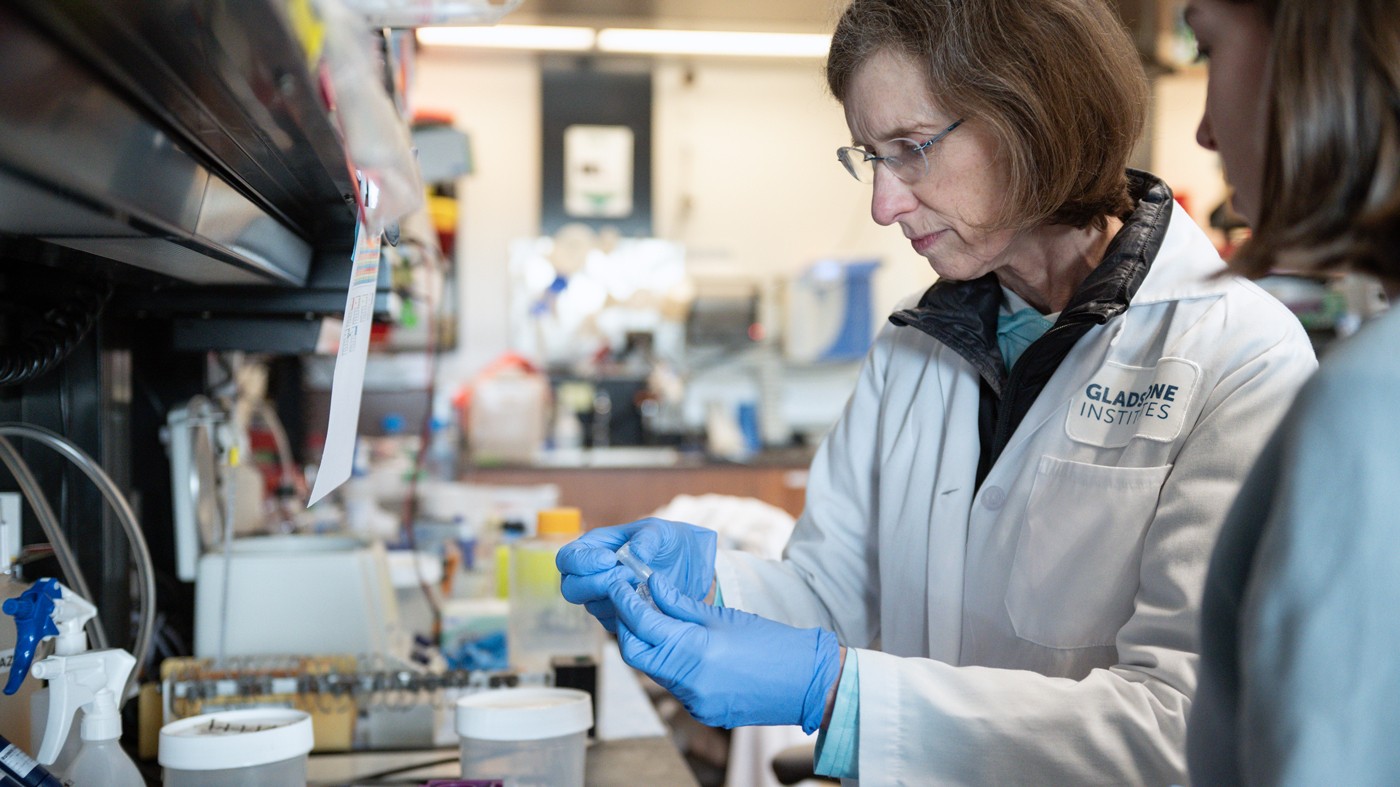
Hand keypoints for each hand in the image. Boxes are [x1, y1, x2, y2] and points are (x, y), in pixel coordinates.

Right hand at [556, 518, 716, 631]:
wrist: (689, 565)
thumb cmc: (668, 542)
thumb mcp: (661, 531)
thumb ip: (647, 538)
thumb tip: (635, 553)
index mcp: (593, 547)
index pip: (568, 558)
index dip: (581, 562)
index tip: (609, 560)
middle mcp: (592, 574)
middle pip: (571, 588)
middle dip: (596, 584)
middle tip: (628, 576)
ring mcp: (603, 598)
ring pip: (591, 607)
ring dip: (615, 597)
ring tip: (643, 585)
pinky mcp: (618, 616)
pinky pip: (613, 622)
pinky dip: (628, 612)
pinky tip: (648, 601)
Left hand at [607, 572, 840, 732]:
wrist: (806, 683)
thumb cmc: (771, 643)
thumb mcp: (724, 616)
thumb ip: (682, 604)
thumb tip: (652, 585)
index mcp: (696, 650)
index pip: (643, 625)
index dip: (626, 602)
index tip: (619, 584)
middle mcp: (689, 681)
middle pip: (636, 654)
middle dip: (629, 626)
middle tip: (632, 601)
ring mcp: (694, 701)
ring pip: (654, 670)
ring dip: (651, 644)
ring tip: (659, 619)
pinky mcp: (702, 711)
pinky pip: (674, 685)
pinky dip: (671, 663)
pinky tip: (683, 646)